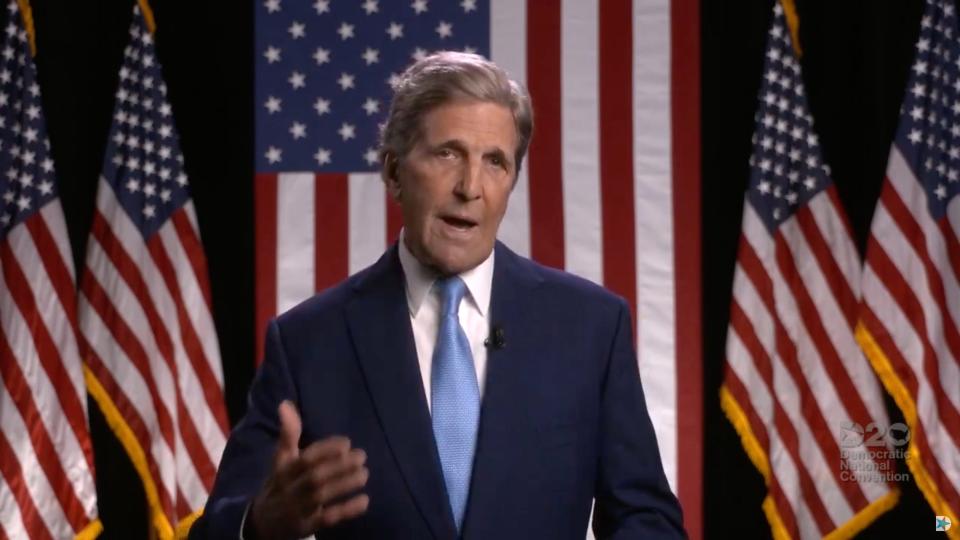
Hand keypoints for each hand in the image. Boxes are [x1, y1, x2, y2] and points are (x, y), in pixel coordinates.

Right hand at [248, 401, 369, 538]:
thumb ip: (288, 434)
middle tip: (361, 456)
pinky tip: (364, 500)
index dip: (326, 450)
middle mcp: (288, 490)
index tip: (347, 442)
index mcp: (283, 471)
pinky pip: (327, 519)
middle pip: (315, 477)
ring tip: (364, 473)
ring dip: (345, 484)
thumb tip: (285, 403)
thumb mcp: (280, 460)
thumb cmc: (279, 484)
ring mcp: (297, 510)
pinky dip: (347, 510)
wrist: (261, 524)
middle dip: (339, 466)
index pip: (304, 459)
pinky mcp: (306, 527)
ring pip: (321, 497)